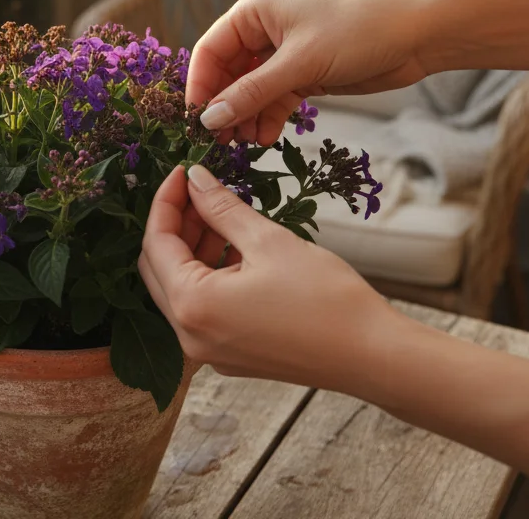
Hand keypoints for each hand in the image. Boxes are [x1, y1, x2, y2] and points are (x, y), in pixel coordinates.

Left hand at [138, 165, 405, 391]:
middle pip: (158, 268)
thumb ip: (222, 208)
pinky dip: (208, 275)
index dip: (166, 201)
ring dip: (191, 249)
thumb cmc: (326, 299)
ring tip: (220, 214)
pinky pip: (202, 309)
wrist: (373, 356)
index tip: (183, 171)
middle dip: (175, 224)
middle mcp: (189, 336)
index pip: (156, 243)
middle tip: (199, 190)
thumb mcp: (268, 241)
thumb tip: (195, 178)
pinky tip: (234, 248)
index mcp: (192, 306)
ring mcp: (207, 351)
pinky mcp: (229, 355)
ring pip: (178, 289)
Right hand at [189, 0, 431, 144]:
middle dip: (223, 106)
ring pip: (249, 90)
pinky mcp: (304, 72)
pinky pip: (273, 98)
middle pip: (227, 73)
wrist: (418, 34)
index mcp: (255, 11)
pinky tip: (266, 138)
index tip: (194, 121)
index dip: (199, 86)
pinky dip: (268, 118)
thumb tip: (209, 119)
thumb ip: (252, 93)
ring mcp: (283, 52)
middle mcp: (264, 29)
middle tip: (217, 141)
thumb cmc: (357, 31)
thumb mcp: (300, 63)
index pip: (210, 50)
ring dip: (245, 116)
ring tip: (244, 144)